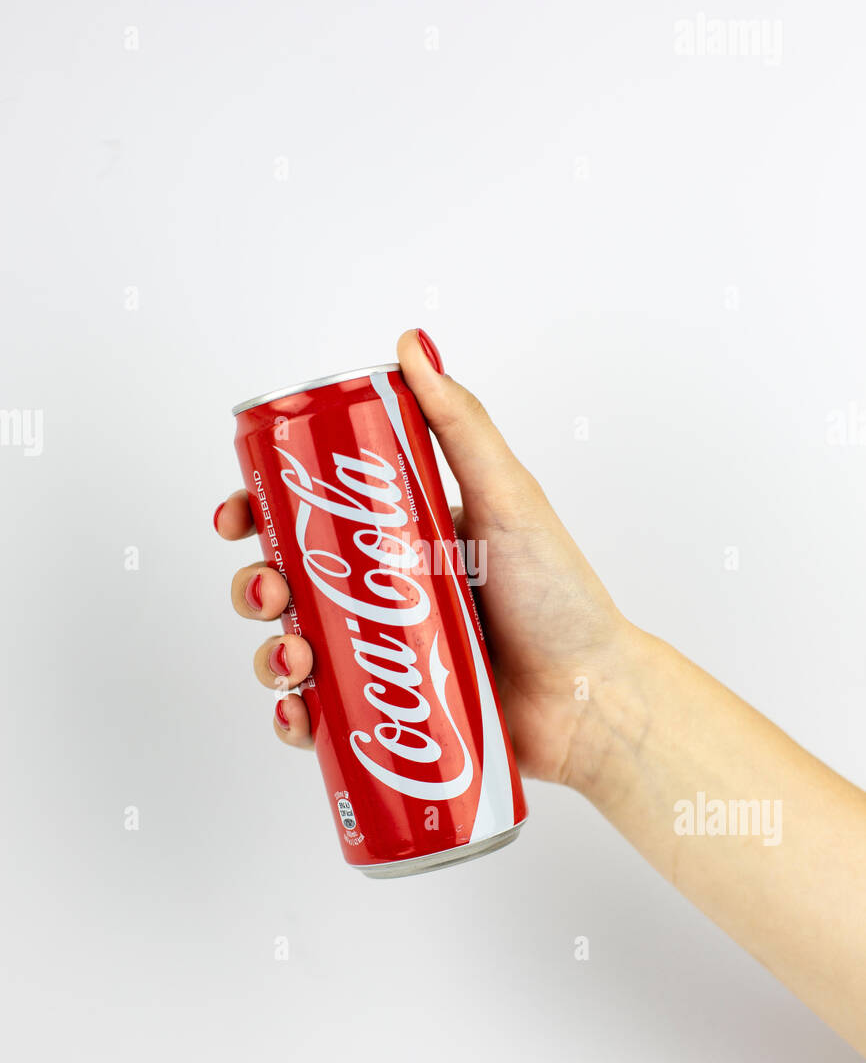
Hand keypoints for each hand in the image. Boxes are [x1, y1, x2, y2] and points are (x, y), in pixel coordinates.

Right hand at [213, 327, 633, 792]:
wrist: (590, 698)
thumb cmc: (559, 597)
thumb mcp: (508, 498)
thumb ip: (460, 425)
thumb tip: (410, 344)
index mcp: (402, 535)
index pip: (312, 514)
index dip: (261, 511)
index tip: (237, 516)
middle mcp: (385, 593)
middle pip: (289, 581)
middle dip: (256, 585)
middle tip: (270, 590)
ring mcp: (384, 655)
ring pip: (295, 649)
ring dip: (270, 654)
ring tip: (294, 660)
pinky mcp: (389, 711)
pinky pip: (323, 714)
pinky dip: (295, 718)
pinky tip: (298, 714)